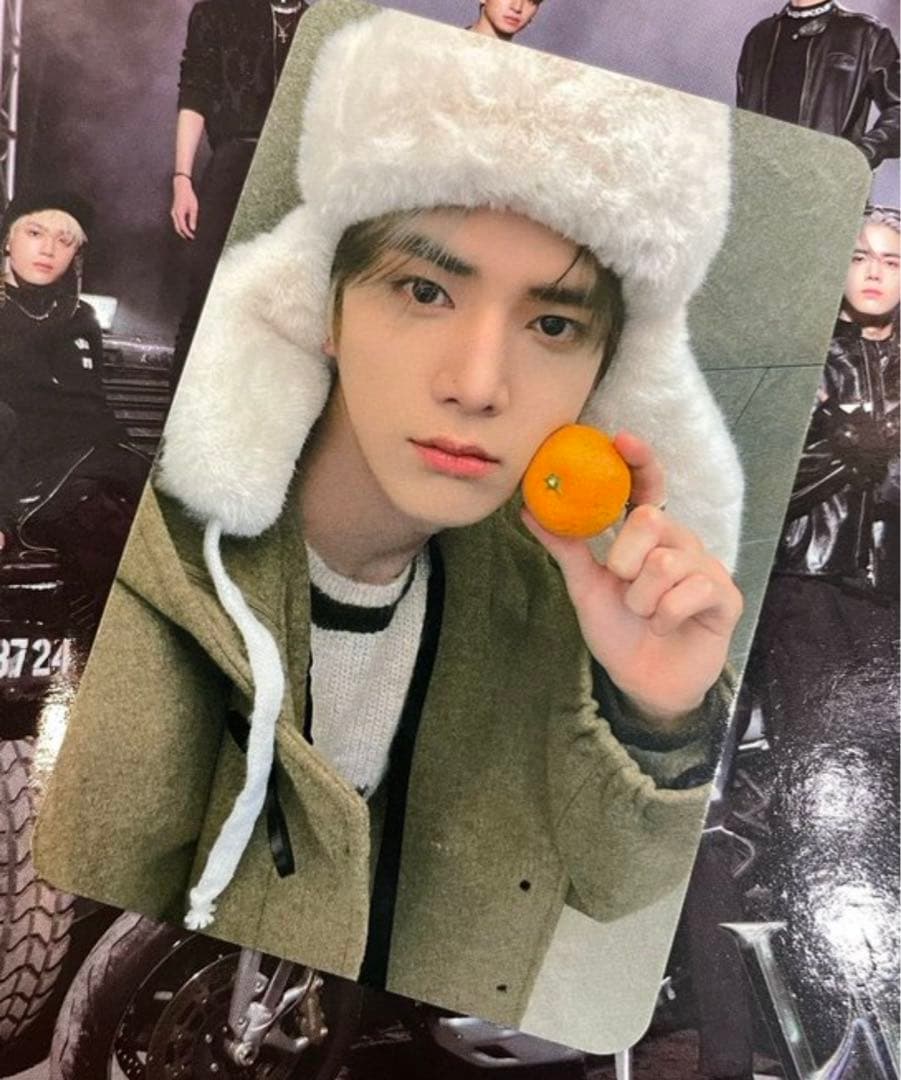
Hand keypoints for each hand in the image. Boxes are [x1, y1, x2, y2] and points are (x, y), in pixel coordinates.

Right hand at [171, 176, 198, 239]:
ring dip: (182, 231)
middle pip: (178, 228)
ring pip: (176, 225)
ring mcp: (173, 213)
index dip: (187, 234)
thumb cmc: (188, 196)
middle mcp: (174, 214)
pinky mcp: (175, 211)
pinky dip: (181, 226)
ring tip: (189, 235)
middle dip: (184, 235)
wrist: (181, 187)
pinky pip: (177, 221)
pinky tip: (186, 228)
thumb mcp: (193, 208)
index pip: (183, 227)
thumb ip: (193, 219)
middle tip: (190, 239)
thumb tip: (193, 229)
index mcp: (179, 213)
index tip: (192, 237)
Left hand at [522, 430, 742, 726]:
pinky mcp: (726, 597)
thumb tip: (528, 508)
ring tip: (643, 615)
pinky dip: (665, 616)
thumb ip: (565, 548)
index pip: (648, 487)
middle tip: (622, 584)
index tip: (621, 440)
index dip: (639, 461)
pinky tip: (665, 627)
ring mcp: (706, 568)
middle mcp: (679, 543)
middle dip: (625, 559)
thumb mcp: (585, 587)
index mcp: (648, 536)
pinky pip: (691, 592)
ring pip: (666, 563)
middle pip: (651, 520)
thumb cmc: (620, 631)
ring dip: (642, 599)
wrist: (645, 683)